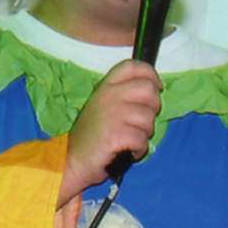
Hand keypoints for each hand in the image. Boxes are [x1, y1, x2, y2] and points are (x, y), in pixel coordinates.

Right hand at [62, 60, 160, 200]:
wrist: (71, 160)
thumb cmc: (91, 136)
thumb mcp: (102, 106)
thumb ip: (123, 94)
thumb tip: (152, 89)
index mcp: (106, 86)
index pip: (133, 67)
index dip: (151, 75)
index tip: (156, 87)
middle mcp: (109, 96)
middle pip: (149, 90)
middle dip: (153, 108)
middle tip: (140, 122)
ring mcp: (112, 114)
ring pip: (148, 119)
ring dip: (144, 134)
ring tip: (129, 139)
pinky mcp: (116, 135)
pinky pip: (142, 140)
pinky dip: (138, 150)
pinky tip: (127, 151)